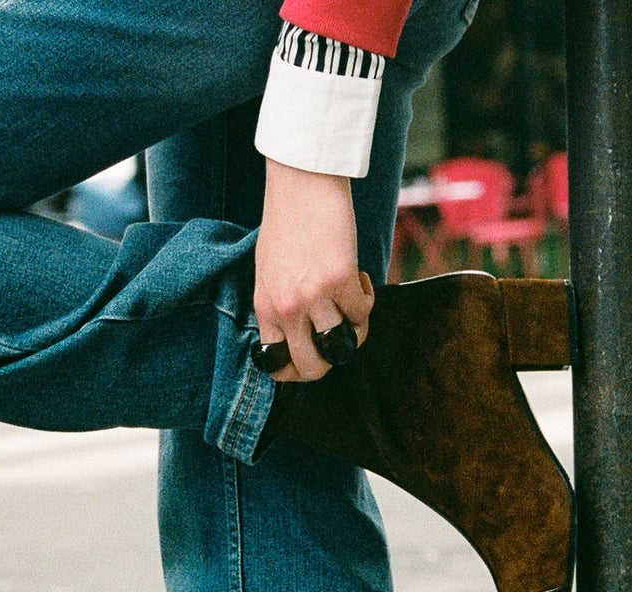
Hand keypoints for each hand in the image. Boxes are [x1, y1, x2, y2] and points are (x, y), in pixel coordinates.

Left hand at [254, 159, 374, 382]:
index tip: (312, 357)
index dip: (297, 370)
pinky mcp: (341, 279)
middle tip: (339, 339)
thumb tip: (298, 336)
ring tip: (353, 308)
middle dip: (330, 362)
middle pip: (313, 368)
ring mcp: (314, 297)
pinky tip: (359, 278)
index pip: (277, 364)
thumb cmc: (286, 223)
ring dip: (355, 332)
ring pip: (343, 346)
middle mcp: (287, 308)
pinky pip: (362, 313)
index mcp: (265, 308)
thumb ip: (279, 307)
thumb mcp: (268, 273)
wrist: (301, 181)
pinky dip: (366, 301)